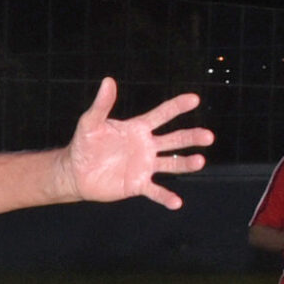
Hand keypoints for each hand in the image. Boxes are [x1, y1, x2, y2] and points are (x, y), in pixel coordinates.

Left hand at [62, 77, 213, 209]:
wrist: (75, 172)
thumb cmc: (84, 145)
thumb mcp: (90, 123)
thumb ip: (101, 105)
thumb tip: (107, 81)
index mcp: (138, 129)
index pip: (162, 114)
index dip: (177, 106)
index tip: (194, 99)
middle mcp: (147, 146)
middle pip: (174, 140)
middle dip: (192, 137)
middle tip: (209, 136)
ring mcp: (144, 166)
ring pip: (171, 164)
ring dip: (186, 163)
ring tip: (200, 161)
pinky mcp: (138, 184)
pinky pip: (155, 191)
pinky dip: (166, 197)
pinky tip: (176, 203)